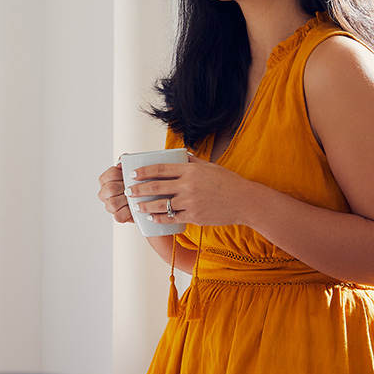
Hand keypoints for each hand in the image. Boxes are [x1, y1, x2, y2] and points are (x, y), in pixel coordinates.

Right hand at [97, 163, 133, 222]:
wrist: (149, 200)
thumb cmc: (138, 183)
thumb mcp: (133, 171)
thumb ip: (127, 162)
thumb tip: (124, 158)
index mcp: (105, 179)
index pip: (111, 173)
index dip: (122, 174)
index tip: (132, 175)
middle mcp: (104, 193)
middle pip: (111, 188)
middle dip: (125, 188)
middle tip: (136, 187)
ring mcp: (109, 206)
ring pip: (113, 203)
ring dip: (126, 200)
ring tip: (136, 197)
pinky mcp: (117, 216)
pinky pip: (118, 216)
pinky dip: (128, 212)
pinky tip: (134, 207)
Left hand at [126, 155, 255, 227]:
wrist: (244, 201)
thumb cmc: (228, 182)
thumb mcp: (210, 166)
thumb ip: (192, 161)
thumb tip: (178, 155)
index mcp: (190, 170)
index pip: (160, 169)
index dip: (144, 171)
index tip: (133, 174)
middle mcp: (188, 185)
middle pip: (156, 187)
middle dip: (139, 189)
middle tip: (128, 191)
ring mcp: (190, 202)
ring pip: (161, 204)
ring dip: (145, 206)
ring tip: (136, 206)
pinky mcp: (194, 216)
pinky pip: (172, 218)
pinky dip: (160, 218)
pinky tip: (152, 217)